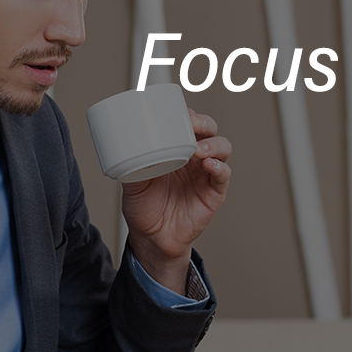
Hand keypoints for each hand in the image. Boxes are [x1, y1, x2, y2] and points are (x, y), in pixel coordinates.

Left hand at [120, 108, 231, 292]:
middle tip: (192, 124)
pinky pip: (223, 174)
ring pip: (222, 148)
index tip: (177, 112)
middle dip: (203, 123)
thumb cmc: (144, 208)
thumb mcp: (132, 183)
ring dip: (213, 144)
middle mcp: (193, 158)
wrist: (151, 238)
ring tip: (199, 149)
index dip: (187, 115)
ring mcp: (205, 174)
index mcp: (175, 150)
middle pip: (209, 130)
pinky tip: (208, 165)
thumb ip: (134, 164)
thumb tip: (127, 146)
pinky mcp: (214, 192)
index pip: (188, 124)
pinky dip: (218, 167)